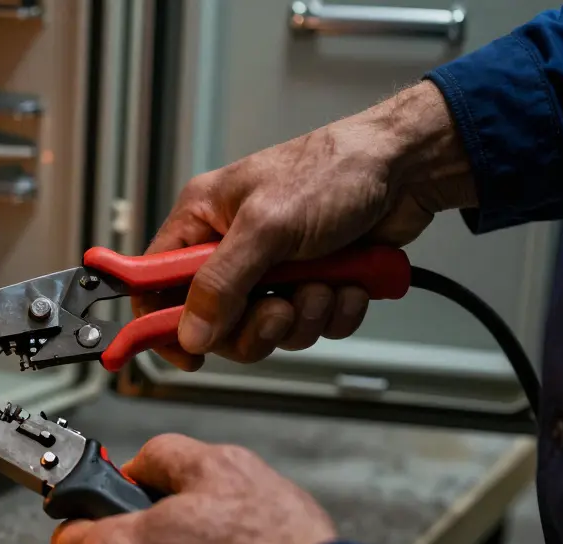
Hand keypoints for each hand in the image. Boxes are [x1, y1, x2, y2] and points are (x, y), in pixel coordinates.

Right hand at [143, 81, 476, 369]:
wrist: (407, 170)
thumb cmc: (334, 170)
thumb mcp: (267, 225)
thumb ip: (221, 283)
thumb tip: (190, 332)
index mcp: (202, 222)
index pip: (155, 283)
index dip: (161, 323)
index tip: (185, 354)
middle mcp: (231, 249)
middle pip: (216, 323)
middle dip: (255, 325)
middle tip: (279, 309)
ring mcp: (273, 270)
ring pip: (267, 331)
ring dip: (303, 315)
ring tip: (324, 283)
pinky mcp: (312, 284)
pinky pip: (311, 326)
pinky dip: (334, 312)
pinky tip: (349, 283)